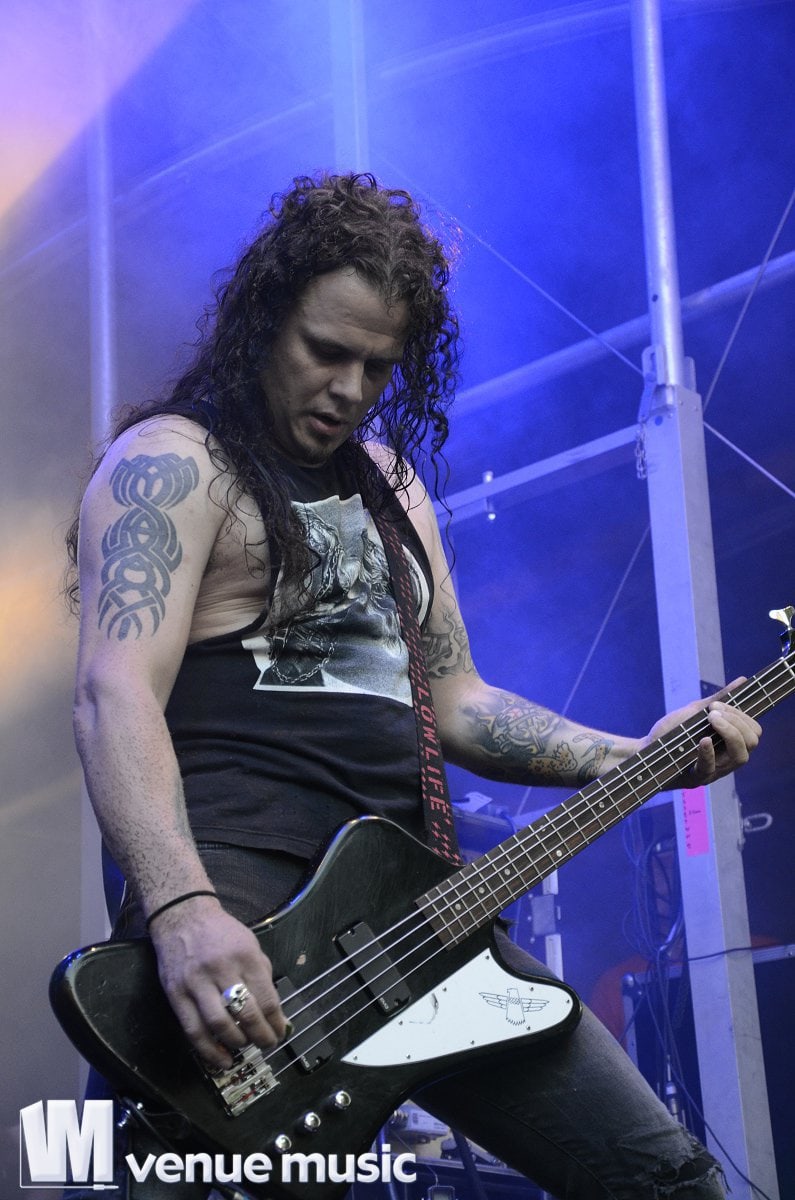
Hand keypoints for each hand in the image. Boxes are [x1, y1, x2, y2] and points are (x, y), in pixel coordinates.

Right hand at [149, 895, 286, 1068]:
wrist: (182, 917)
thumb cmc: (221, 932)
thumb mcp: (250, 944)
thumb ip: (263, 975)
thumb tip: (277, 1013)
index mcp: (244, 956)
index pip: (266, 998)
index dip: (275, 1022)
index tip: (279, 1033)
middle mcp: (221, 969)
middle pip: (245, 1014)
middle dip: (260, 1036)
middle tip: (267, 1044)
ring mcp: (196, 983)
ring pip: (219, 1024)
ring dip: (236, 1043)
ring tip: (245, 1047)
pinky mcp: (176, 994)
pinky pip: (193, 1030)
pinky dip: (208, 1050)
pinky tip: (221, 1059)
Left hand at [644, 678, 761, 790]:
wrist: (645, 750)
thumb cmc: (672, 733)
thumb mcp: (696, 713)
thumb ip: (719, 700)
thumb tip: (742, 681)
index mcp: (730, 744)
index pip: (754, 732)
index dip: (741, 716)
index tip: (716, 705)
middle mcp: (727, 760)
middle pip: (751, 743)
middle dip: (737, 722)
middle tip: (713, 713)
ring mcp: (714, 771)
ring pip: (740, 757)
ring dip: (729, 732)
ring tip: (711, 719)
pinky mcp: (695, 778)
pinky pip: (709, 768)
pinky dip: (708, 752)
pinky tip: (703, 740)